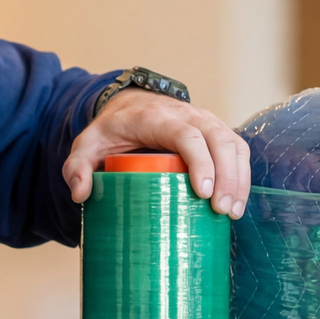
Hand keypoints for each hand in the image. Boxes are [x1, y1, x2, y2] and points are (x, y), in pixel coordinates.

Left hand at [62, 90, 251, 219]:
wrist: (132, 106)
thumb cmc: (112, 130)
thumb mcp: (87, 144)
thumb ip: (76, 166)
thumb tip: (82, 195)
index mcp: (157, 117)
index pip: (187, 135)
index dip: (200, 162)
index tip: (204, 193)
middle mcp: (187, 115)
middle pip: (218, 140)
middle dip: (227, 176)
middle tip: (223, 211)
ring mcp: (206, 121)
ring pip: (233, 144)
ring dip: (239, 178)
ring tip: (233, 212)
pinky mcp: (216, 131)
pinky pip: (237, 149)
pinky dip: (243, 174)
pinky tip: (238, 201)